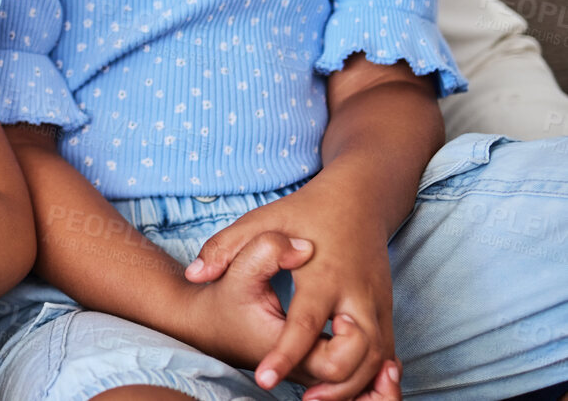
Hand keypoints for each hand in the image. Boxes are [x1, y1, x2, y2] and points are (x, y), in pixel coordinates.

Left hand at [185, 183, 396, 399]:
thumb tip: (194, 275)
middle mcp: (358, 294)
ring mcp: (379, 305)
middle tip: (302, 399)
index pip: (306, 323)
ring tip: (316, 400)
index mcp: (324, 274)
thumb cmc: (305, 211)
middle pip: (357, 352)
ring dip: (354, 387)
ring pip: (378, 360)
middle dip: (335, 383)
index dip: (284, 354)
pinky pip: (387, 355)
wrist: (360, 200)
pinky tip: (350, 392)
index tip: (264, 380)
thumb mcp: (260, 219)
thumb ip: (225, 247)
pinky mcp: (386, 313)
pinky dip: (373, 378)